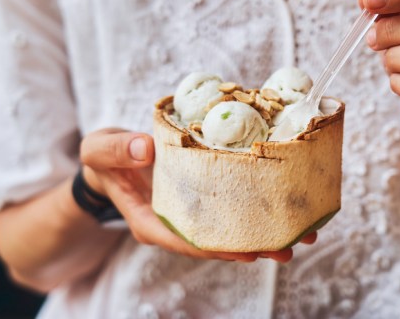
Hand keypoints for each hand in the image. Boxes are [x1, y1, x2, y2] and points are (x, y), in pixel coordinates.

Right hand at [80, 128, 314, 262]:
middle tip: (288, 248)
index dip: (217, 247)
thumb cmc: (105, 158)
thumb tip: (144, 149)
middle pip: (216, 243)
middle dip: (252, 247)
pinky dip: (255, 213)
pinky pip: (230, 212)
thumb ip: (117, 150)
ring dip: (263, 234)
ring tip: (299, 236)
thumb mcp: (99, 149)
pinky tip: (282, 210)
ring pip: (229, 231)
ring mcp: (190, 215)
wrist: (113, 158)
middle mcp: (174, 224)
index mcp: (149, 221)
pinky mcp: (203, 202)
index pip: (185, 240)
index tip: (248, 251)